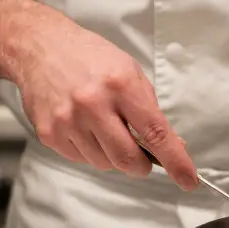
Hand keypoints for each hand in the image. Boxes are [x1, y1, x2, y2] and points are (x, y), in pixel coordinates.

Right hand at [11, 10, 196, 189]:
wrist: (40, 47)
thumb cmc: (90, 58)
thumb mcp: (129, 72)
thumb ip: (150, 110)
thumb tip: (173, 145)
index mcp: (120, 84)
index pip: (155, 132)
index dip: (175, 161)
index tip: (188, 180)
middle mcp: (93, 103)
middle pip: (127, 159)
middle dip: (141, 166)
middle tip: (141, 158)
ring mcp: (68, 120)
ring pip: (104, 163)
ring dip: (112, 156)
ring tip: (104, 128)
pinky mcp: (49, 133)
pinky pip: (81, 159)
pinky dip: (90, 151)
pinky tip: (85, 128)